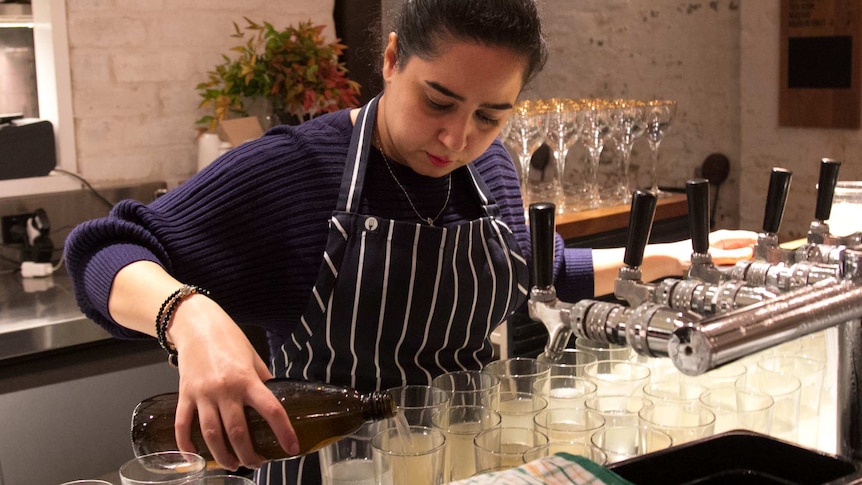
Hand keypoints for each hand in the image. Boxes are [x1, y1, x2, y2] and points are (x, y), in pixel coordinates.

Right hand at [169, 295, 297, 469]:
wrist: (196, 324)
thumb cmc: (228, 338)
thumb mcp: (253, 356)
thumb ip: (263, 379)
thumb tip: (275, 400)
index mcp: (247, 379)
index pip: (271, 410)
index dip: (283, 432)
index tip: (291, 448)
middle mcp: (225, 389)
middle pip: (237, 432)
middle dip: (248, 454)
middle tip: (256, 463)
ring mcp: (203, 393)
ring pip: (211, 435)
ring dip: (223, 456)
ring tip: (233, 465)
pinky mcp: (184, 394)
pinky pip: (183, 425)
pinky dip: (187, 445)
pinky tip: (195, 457)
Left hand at [644, 229, 755, 277]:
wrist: (671, 262)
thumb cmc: (685, 256)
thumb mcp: (713, 257)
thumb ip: (732, 256)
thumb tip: (750, 254)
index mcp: (724, 237)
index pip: (749, 237)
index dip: (761, 244)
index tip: (771, 251)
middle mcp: (723, 242)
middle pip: (747, 247)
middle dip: (756, 255)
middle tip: (765, 264)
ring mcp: (721, 251)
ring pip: (740, 256)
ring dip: (746, 262)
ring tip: (753, 269)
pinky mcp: (717, 259)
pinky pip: (732, 262)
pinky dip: (737, 266)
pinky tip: (738, 273)